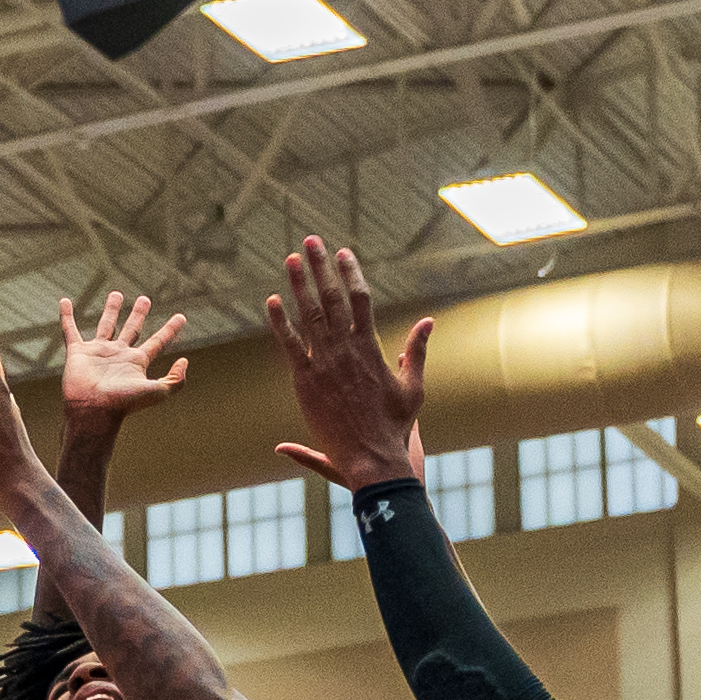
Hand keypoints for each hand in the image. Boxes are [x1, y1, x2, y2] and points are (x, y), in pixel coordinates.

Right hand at [52, 288, 191, 424]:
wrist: (93, 411)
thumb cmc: (123, 404)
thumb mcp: (156, 392)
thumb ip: (175, 380)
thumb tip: (185, 361)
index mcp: (137, 362)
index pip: (158, 342)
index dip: (170, 330)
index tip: (181, 317)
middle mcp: (119, 355)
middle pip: (132, 329)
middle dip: (139, 314)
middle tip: (145, 299)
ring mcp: (98, 352)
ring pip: (106, 325)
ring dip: (111, 310)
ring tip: (116, 294)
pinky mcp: (78, 352)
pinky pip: (71, 330)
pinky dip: (67, 316)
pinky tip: (65, 301)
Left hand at [262, 237, 432, 495]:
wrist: (373, 458)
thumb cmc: (395, 427)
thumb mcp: (413, 387)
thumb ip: (416, 352)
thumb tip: (429, 322)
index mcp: (372, 348)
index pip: (361, 300)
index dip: (351, 273)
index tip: (343, 253)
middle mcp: (347, 350)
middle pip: (333, 298)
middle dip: (321, 267)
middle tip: (312, 240)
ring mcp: (324, 365)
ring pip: (310, 316)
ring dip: (300, 284)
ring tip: (292, 258)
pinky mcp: (306, 383)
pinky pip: (290, 346)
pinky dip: (280, 322)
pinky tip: (272, 300)